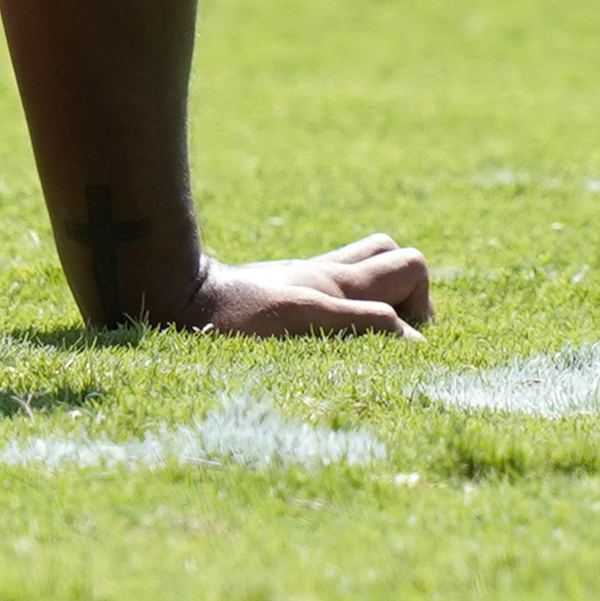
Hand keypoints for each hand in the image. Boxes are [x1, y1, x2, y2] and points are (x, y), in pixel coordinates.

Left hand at [180, 237, 431, 337]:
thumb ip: (360, 322)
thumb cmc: (235, 315)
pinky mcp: (285, 292)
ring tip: (369, 335)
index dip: (420, 304)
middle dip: (408, 293)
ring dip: (379, 292)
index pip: (409, 265)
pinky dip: (347, 304)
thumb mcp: (304, 319)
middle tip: (393, 336)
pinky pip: (332, 285)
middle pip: (391, 256)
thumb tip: (413, 338)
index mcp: (338, 281)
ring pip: (363, 263)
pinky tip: (329, 336)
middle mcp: (327, 274)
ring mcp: (306, 279)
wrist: (178, 299)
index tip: (403, 344)